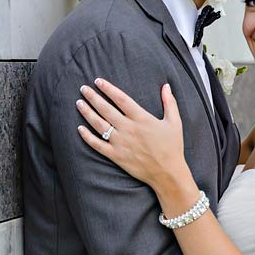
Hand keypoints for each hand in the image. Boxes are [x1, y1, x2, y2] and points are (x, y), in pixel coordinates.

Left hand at [76, 78, 186, 192]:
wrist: (167, 173)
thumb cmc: (173, 147)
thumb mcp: (175, 122)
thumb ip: (170, 102)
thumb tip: (166, 86)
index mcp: (141, 118)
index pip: (120, 99)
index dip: (108, 89)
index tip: (98, 81)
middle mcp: (128, 128)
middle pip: (105, 109)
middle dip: (93, 97)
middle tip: (84, 89)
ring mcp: (120, 142)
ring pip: (98, 124)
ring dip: (87, 112)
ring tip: (79, 103)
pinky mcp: (115, 155)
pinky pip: (97, 144)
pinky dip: (87, 136)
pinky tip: (79, 129)